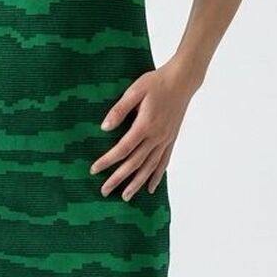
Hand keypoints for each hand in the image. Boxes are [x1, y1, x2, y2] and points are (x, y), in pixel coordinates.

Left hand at [90, 62, 192, 198]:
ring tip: (125, 196)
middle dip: (118, 179)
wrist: (182, 80)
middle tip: (104, 191)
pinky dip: (157, 176)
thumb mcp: (134, 90)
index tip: (94, 169)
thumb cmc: (156, 82)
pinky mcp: (171, 139)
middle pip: (135, 163)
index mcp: (145, 125)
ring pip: (150, 167)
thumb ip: (119, 110)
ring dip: (137, 183)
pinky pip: (164, 162)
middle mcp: (156, 136)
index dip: (107, 161)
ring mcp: (165, 140)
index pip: (122, 149)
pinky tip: (151, 188)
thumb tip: (104, 128)